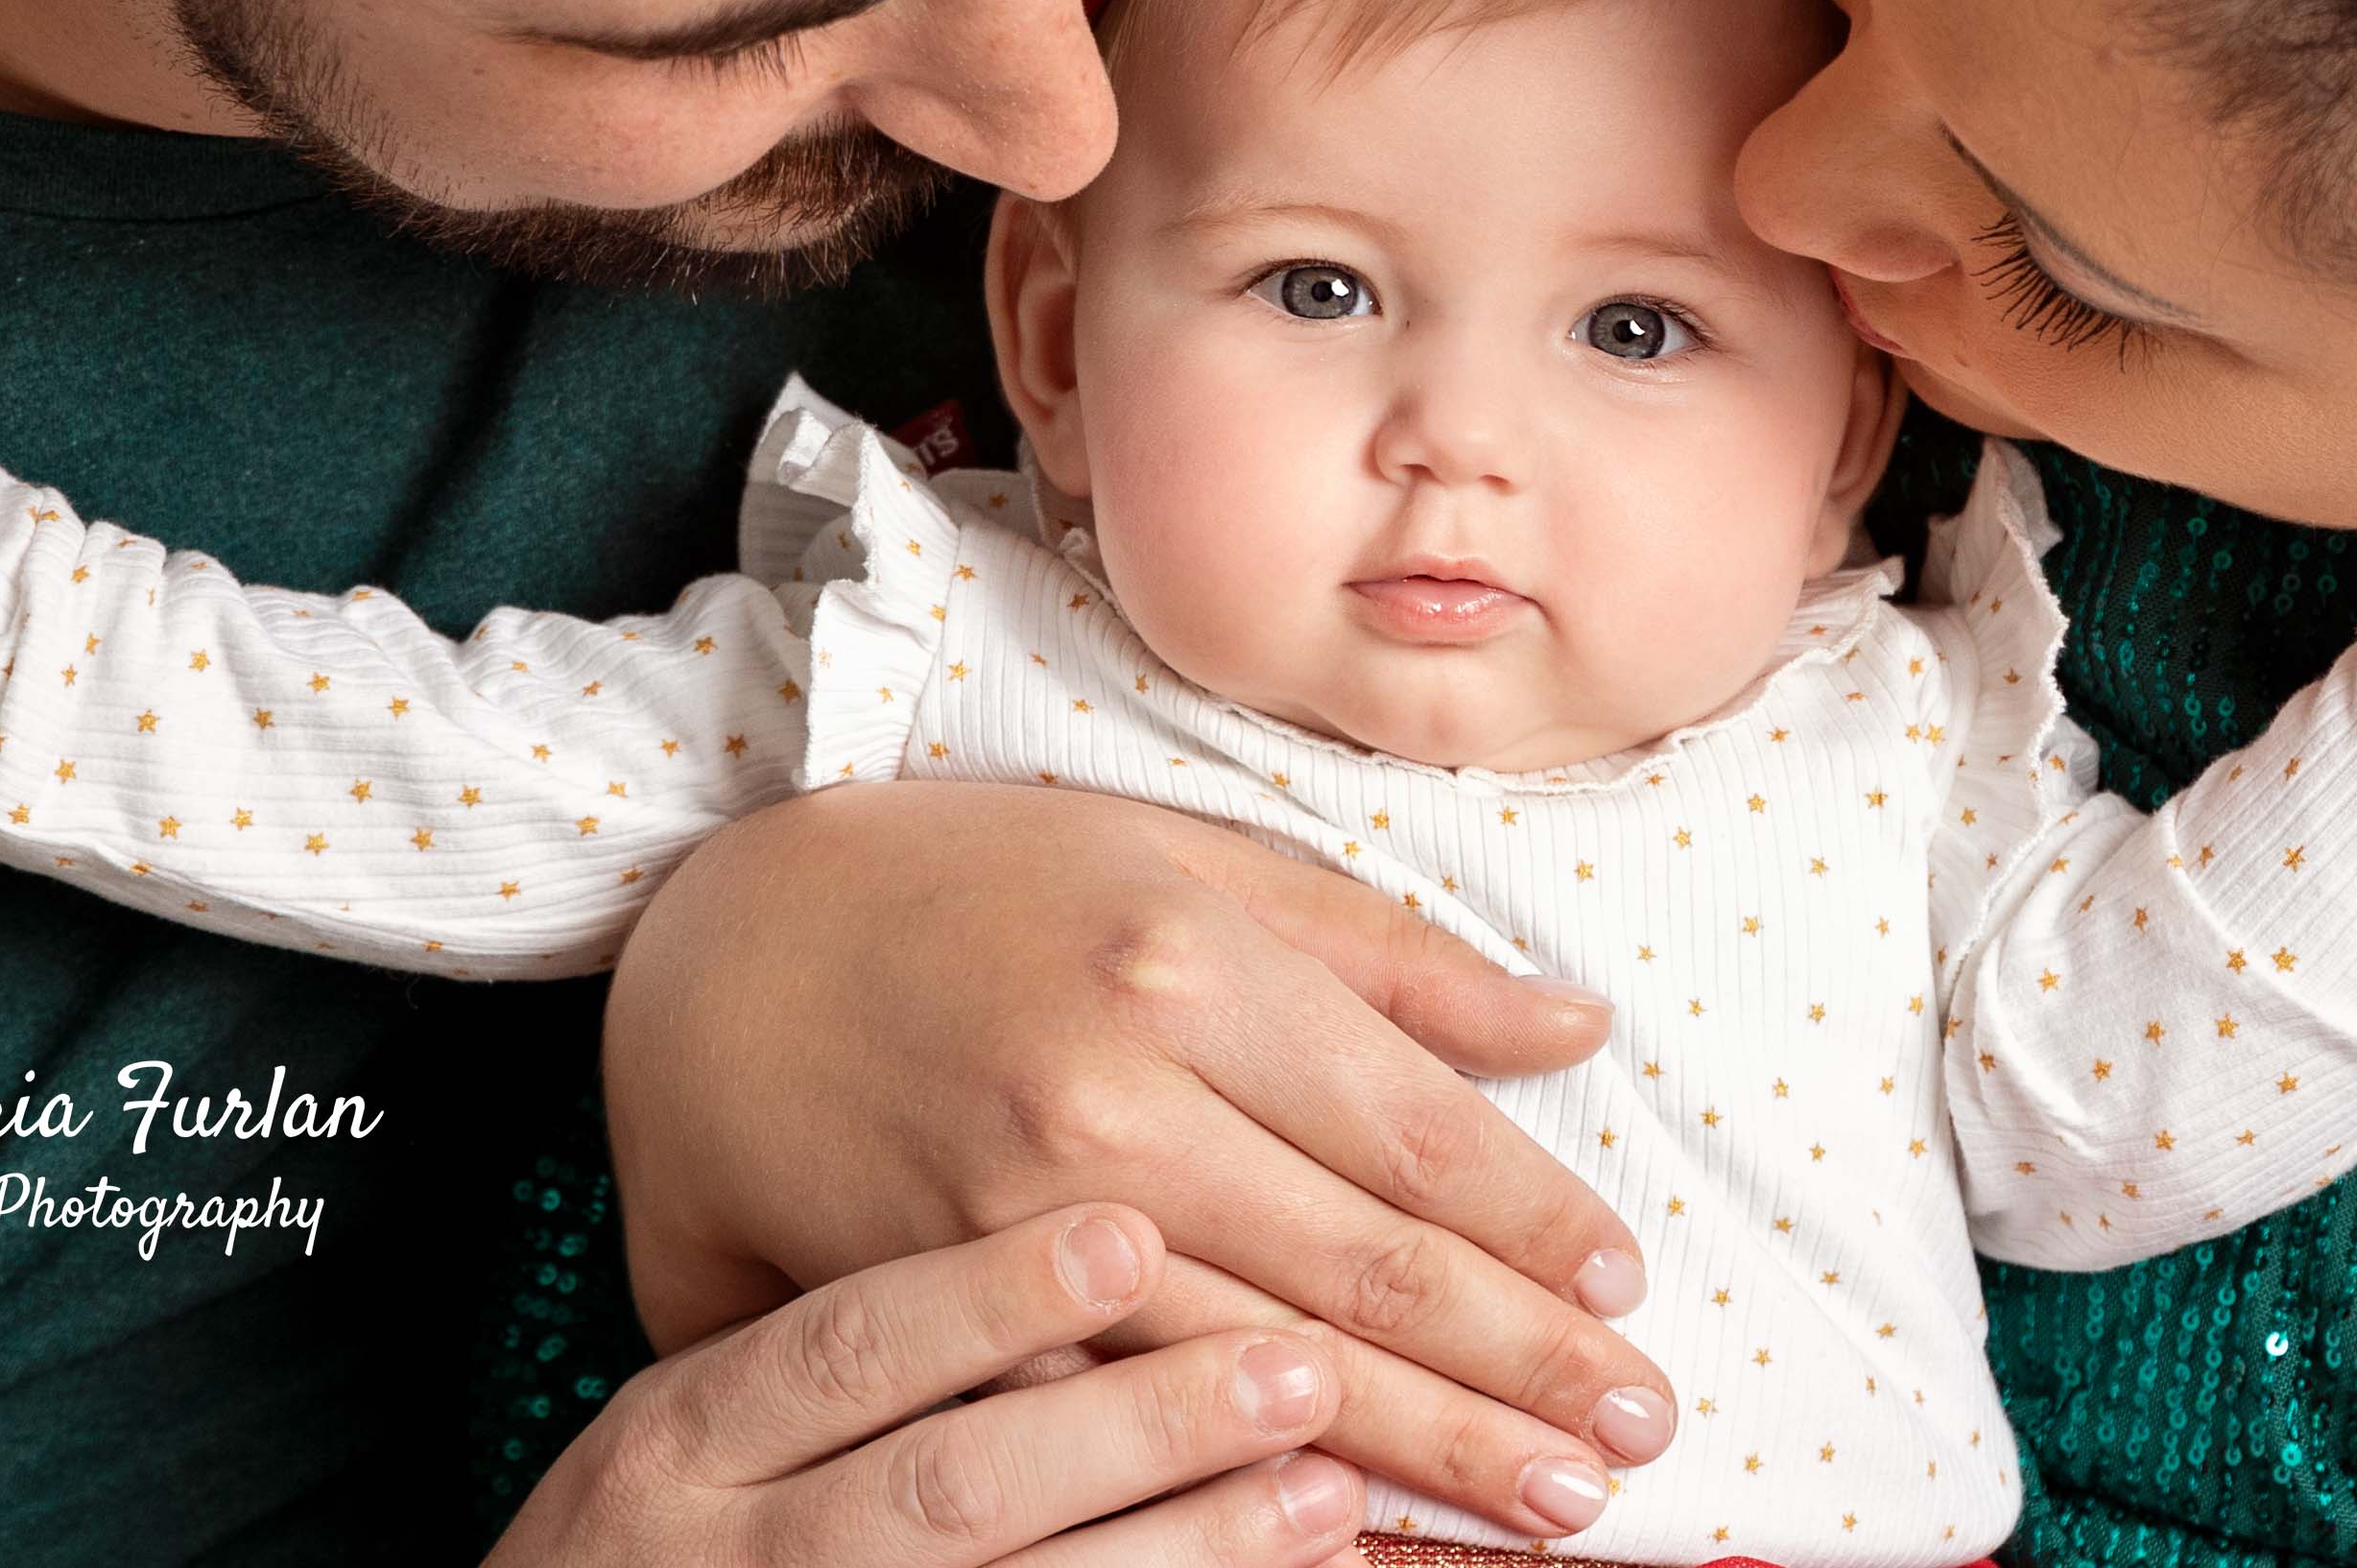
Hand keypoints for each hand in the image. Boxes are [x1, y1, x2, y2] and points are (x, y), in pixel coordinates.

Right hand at [486, 1203, 1361, 1566]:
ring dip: (1186, 1556)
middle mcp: (729, 1560)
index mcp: (681, 1441)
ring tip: (1329, 1492)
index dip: (990, 1300)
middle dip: (1135, 1432)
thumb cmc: (681, 1527)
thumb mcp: (703, 1416)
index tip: (1133, 1232)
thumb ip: (851, 1338)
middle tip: (1297, 1368)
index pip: (845, 1352)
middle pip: (948, 1495)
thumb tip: (1114, 1220)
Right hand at [603, 784, 1677, 1545]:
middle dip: (1514, 1370)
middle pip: (1355, 1268)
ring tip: (1546, 1508)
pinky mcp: (940, 1309)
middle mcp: (1105, 1095)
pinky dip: (1236, 1485)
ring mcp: (1010, 1220)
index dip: (1533, 1227)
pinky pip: (1114, 1416)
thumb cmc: (977, 879)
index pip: (1408, 1132)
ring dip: (1419, 1450)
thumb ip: (1387, 955)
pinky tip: (1339, 1529)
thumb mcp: (1187, 855)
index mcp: (1183, 966)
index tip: (1629, 1297)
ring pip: (1254, 1367)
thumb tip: (1572, 1026)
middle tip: (1633, 1441)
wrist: (722, 937)